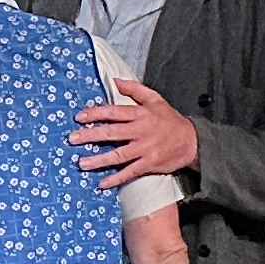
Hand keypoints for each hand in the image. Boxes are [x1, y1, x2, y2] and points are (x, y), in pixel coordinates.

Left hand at [74, 80, 198, 187]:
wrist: (192, 141)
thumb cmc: (170, 120)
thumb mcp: (155, 99)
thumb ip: (134, 89)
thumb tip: (115, 80)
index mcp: (141, 114)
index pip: (114, 112)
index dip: (95, 113)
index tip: (79, 117)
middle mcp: (141, 131)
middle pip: (112, 133)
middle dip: (91, 136)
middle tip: (72, 139)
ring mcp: (145, 149)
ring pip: (118, 154)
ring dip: (99, 160)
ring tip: (81, 163)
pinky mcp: (149, 164)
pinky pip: (130, 172)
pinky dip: (116, 178)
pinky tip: (102, 183)